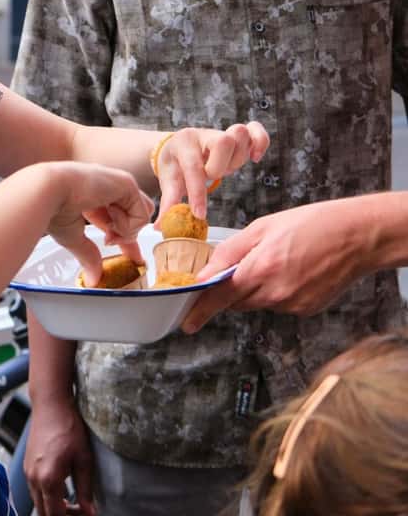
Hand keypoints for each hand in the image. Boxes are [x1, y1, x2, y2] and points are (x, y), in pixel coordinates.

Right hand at [24, 398, 95, 515]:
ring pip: (38, 502)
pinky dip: (47, 496)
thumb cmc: (67, 427)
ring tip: (72, 501)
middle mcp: (33, 478)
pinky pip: (34, 490)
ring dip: (53, 507)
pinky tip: (62, 489)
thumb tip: (90, 511)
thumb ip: (85, 489)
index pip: (56, 514)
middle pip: (44, 512)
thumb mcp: (83, 459)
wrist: (50, 405)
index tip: (85, 514)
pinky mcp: (26, 465)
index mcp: (48, 479)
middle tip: (80, 510)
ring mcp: (27, 472)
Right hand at [46, 162, 152, 286]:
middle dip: (126, 235)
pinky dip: (127, 226)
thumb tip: (92, 279)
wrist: (48, 192)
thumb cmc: (52, 207)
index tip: (132, 256)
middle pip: (136, 214)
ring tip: (106, 232)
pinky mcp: (128, 184)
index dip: (126, 238)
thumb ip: (88, 255)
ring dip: (125, 230)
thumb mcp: (73, 237)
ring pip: (142, 215)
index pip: (120, 217)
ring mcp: (120, 184)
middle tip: (108, 241)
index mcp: (94, 195)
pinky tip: (108, 223)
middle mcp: (109, 187)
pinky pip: (142, 214)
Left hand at [153, 122, 268, 223]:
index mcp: (183, 144)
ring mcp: (222, 132)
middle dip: (220, 167)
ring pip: (240, 136)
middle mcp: (204, 134)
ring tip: (225, 169)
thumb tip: (160, 226)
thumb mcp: (168, 182)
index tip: (199, 214)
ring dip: (237, 159)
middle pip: (223, 141)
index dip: (198, 193)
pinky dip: (261, 142)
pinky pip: (256, 129)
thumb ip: (168, 202)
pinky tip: (254, 158)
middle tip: (212, 176)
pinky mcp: (238, 134)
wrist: (178, 148)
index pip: (193, 167)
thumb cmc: (175, 165)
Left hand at [181, 199, 362, 332]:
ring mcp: (293, 305)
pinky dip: (277, 291)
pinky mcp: (306, 309)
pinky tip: (293, 271)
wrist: (358, 236)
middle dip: (231, 289)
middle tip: (244, 266)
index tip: (187, 322)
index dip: (201, 310)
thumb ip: (230, 252)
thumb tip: (205, 273)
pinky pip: (279, 304)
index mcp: (260, 270)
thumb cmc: (312, 224)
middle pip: (237, 301)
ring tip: (278, 261)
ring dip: (256, 288)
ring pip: (258, 302)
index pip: (220, 297)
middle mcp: (275, 293)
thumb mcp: (262, 228)